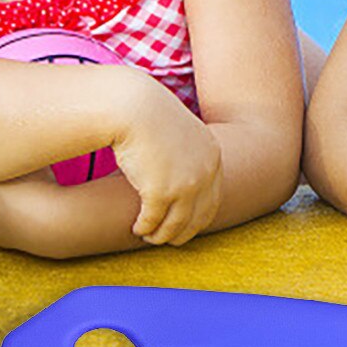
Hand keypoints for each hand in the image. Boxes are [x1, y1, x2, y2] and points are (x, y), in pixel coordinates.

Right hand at [110, 81, 222, 245]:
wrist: (133, 106)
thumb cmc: (150, 116)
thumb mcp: (179, 133)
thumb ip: (187, 153)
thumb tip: (182, 173)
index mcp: (212, 156)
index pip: (212, 199)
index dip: (198, 217)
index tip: (185, 225)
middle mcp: (205, 173)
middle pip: (198, 216)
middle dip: (182, 232)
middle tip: (168, 240)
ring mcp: (186, 184)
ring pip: (176, 224)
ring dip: (161, 235)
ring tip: (149, 236)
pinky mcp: (161, 191)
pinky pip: (153, 220)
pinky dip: (145, 228)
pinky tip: (137, 228)